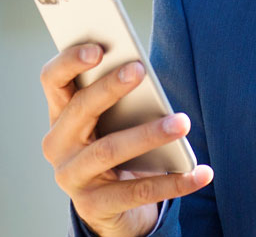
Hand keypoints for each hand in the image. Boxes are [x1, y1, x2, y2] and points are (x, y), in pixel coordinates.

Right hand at [40, 44, 213, 236]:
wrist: (113, 208)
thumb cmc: (117, 144)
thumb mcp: (113, 120)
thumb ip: (120, 95)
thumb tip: (142, 67)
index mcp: (60, 114)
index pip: (52, 80)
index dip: (70, 61)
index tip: (98, 47)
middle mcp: (58, 145)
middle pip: (81, 110)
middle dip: (111, 87)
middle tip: (141, 69)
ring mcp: (73, 177)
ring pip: (110, 149)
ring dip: (149, 134)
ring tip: (183, 122)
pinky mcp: (94, 206)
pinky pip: (137, 191)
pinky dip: (175, 182)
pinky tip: (202, 172)